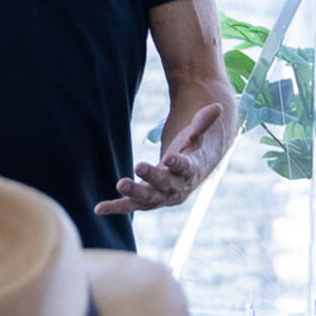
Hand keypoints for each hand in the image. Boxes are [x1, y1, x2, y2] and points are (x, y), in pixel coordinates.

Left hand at [96, 101, 224, 215]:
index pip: (186, 168)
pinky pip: (129, 206)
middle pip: (165, 185)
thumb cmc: (191, 152)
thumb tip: (217, 107)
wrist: (187, 177)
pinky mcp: (144, 201)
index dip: (179, 164)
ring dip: (133, 193)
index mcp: (190, 172)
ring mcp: (160, 197)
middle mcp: (176, 188)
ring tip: (120, 183)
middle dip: (152, 177)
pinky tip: (99, 209)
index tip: (171, 157)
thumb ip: (203, 123)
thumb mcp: (196, 136)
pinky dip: (115, 207)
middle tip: (139, 165)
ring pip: (147, 199)